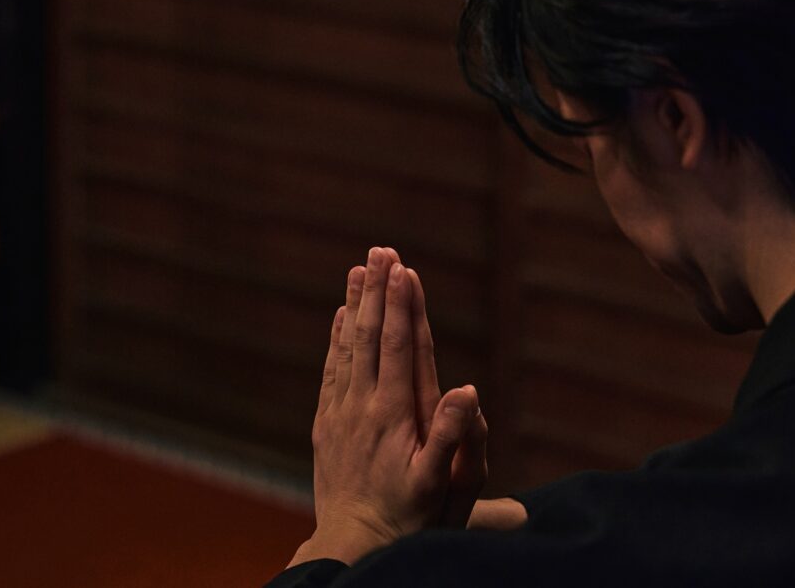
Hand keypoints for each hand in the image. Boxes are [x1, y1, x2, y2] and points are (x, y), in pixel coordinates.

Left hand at [288, 248, 486, 566]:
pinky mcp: (326, 421)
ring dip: (355, 304)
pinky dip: (335, 338)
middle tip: (381, 250)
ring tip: (359, 268)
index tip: (405, 270)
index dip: (403, 307)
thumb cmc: (407, 517)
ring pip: (347, 345)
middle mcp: (364, 403)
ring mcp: (341, 410)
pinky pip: (331, 369)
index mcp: (395, 412)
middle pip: (370, 335)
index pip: (399, 347)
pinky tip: (340, 315)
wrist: (352, 542)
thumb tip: (468, 388)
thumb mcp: (439, 484)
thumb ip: (453, 436)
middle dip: (377, 290)